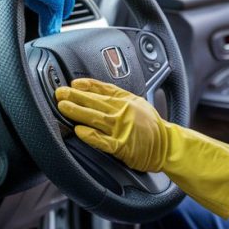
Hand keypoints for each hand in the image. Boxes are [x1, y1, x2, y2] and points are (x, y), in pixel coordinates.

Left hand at [55, 78, 228, 217]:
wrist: (169, 146)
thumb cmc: (154, 128)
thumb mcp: (139, 104)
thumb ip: (121, 98)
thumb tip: (101, 92)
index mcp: (127, 100)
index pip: (104, 88)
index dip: (87, 85)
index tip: (73, 82)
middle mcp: (123, 112)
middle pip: (94, 100)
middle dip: (74, 95)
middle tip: (59, 92)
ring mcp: (121, 129)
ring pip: (94, 117)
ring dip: (76, 111)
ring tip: (62, 106)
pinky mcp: (121, 146)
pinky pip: (101, 140)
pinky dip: (89, 134)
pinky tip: (78, 130)